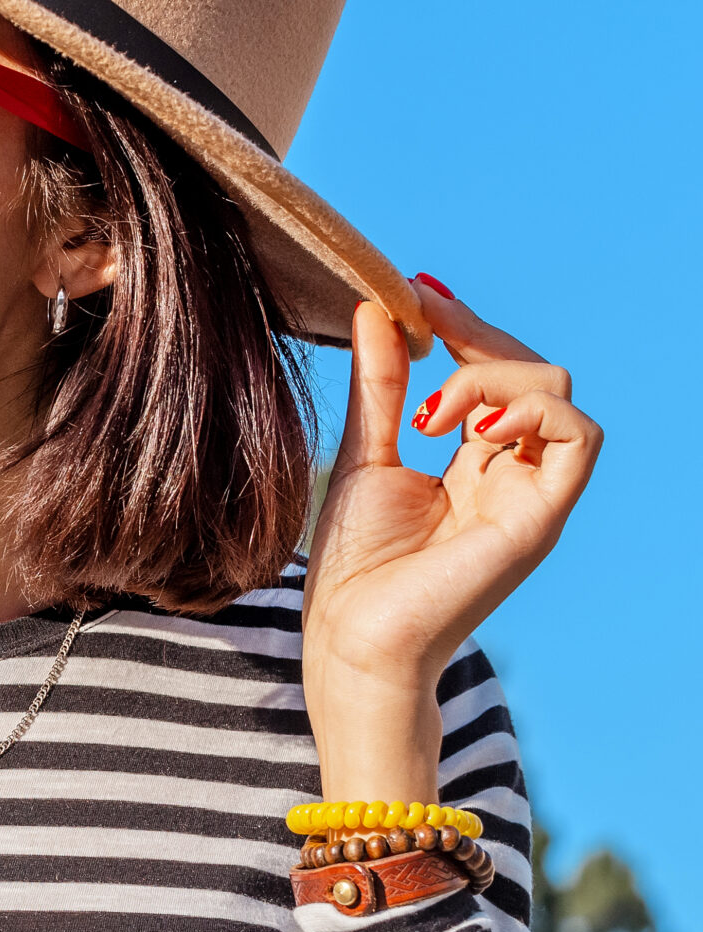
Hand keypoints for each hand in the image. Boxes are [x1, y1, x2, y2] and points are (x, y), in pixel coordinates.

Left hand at [302, 281, 600, 798]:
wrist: (352, 638)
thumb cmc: (355, 566)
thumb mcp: (366, 452)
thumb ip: (381, 385)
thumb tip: (377, 310)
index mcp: (475, 462)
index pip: (494, 373)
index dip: (462, 328)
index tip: (414, 293)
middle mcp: (512, 474)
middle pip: (532, 372)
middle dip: (477, 335)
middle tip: (420, 322)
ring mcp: (531, 495)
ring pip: (558, 393)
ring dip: (495, 375)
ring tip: (433, 411)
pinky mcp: (541, 517)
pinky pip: (579, 439)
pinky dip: (531, 411)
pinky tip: (467, 426)